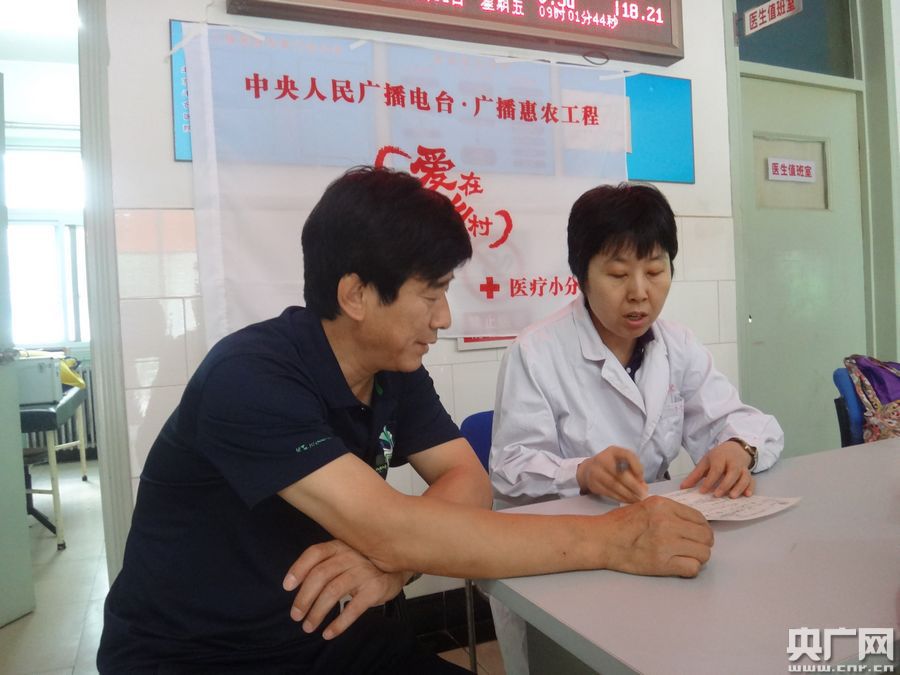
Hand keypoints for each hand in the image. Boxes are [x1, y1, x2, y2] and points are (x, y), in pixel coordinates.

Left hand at [282, 539, 406, 639]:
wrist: (398, 568)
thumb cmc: (364, 564)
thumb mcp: (345, 557)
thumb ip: (325, 564)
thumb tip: (297, 586)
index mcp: (340, 546)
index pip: (314, 553)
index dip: (298, 568)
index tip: (287, 587)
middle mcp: (351, 556)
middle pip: (320, 575)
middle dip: (304, 598)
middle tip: (296, 616)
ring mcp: (364, 571)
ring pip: (333, 591)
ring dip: (317, 612)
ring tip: (308, 627)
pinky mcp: (375, 588)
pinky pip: (353, 608)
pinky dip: (339, 623)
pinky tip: (328, 633)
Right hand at [576, 446, 647, 502]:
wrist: (588, 469)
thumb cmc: (611, 465)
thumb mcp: (621, 461)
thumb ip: (634, 471)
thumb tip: (644, 487)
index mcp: (613, 451)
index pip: (627, 455)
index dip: (637, 467)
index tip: (642, 478)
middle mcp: (602, 459)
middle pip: (620, 474)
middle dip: (633, 486)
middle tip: (642, 494)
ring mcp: (595, 471)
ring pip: (614, 485)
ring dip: (627, 494)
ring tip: (637, 499)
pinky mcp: (593, 484)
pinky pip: (609, 492)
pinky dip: (620, 498)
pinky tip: (628, 500)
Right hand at [604, 496, 713, 576]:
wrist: (602, 540)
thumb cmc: (619, 523)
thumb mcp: (646, 506)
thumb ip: (668, 511)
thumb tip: (691, 523)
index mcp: (664, 506)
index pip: (699, 518)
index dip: (702, 528)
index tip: (697, 535)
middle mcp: (667, 522)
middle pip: (705, 536)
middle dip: (703, 543)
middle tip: (693, 547)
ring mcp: (666, 543)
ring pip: (703, 553)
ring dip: (698, 557)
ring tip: (686, 556)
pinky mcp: (662, 563)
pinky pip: (693, 568)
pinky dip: (690, 569)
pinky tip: (679, 565)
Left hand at [680, 440, 754, 497]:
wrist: (734, 448)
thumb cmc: (718, 457)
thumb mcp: (705, 462)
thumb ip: (695, 475)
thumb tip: (683, 487)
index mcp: (720, 457)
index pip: (716, 469)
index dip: (709, 481)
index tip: (702, 491)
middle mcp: (733, 462)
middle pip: (732, 472)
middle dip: (725, 484)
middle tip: (717, 495)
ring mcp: (742, 467)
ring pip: (744, 477)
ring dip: (739, 487)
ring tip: (732, 497)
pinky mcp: (749, 473)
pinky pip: (752, 480)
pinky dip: (750, 487)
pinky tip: (747, 495)